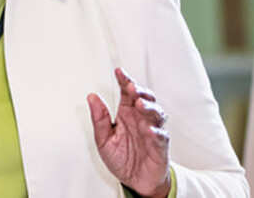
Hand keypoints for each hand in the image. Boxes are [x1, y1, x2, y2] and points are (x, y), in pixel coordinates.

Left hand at [88, 68, 171, 197]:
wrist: (135, 181)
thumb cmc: (122, 158)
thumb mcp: (104, 140)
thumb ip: (99, 119)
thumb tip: (92, 97)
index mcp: (127, 113)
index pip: (127, 93)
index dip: (124, 80)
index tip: (119, 71)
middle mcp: (141, 119)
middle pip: (145, 98)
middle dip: (139, 91)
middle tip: (131, 88)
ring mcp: (152, 130)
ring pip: (156, 113)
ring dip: (149, 107)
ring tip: (140, 105)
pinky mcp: (160, 146)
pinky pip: (161, 136)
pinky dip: (156, 132)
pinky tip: (150, 130)